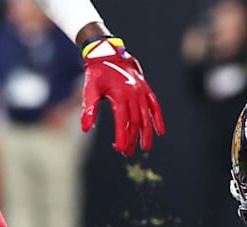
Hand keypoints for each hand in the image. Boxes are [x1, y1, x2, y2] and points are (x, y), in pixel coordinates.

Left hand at [81, 38, 165, 155]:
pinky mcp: (146, 90)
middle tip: (127, 153)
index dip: (122, 136)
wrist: (108, 53)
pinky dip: (158, 119)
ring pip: (146, 117)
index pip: (123, 121)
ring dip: (146, 134)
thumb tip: (85, 129)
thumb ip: (88, 109)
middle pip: (136, 122)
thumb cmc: (97, 73)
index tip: (119, 148)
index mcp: (120, 95)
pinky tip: (160, 132)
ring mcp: (142, 92)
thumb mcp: (89, 90)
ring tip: (145, 148)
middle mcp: (134, 94)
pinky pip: (155, 107)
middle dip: (132, 139)